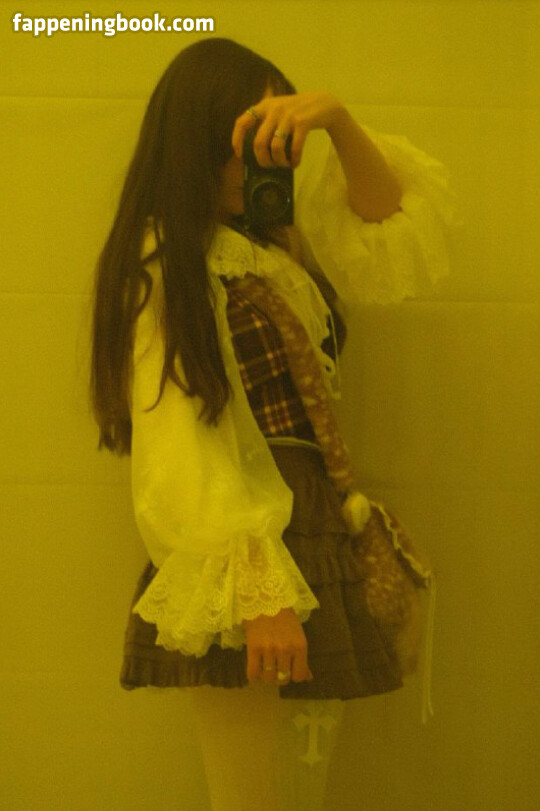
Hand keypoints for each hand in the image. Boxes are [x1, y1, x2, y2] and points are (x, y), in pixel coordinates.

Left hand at [231, 91, 346, 169]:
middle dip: (263, 160)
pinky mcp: (303, 123)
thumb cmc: (297, 112)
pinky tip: (295, 163)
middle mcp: (274, 109)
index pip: (242, 122)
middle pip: (259, 142)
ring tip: (284, 165)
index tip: (239, 154)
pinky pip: (294, 148)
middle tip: (269, 166)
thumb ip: (265, 122)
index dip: (237, 140)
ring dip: (279, 161)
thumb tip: (256, 150)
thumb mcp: (278, 109)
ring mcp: (288, 116)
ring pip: (275, 148)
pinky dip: (294, 160)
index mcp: (264, 106)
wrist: (323, 103)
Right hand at [242, 607, 313, 685]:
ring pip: (268, 678)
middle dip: (279, 676)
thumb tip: (308, 677)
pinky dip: (253, 675)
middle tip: (276, 667)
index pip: (299, 676)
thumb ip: (302, 657)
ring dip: (266, 675)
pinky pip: (253, 672)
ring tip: (265, 666)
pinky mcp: (253, 648)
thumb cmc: (285, 616)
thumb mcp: (298, 635)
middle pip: (283, 679)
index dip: (293, 675)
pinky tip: (255, 668)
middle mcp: (285, 650)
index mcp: (300, 646)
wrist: (266, 598)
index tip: (289, 670)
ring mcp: (269, 649)